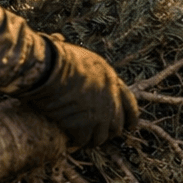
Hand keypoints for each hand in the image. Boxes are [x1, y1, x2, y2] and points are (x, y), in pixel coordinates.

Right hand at [17, 39, 139, 148]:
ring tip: (84, 141)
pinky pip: (83, 141)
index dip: (131, 116)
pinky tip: (70, 141)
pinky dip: (76, 143)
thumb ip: (78, 60)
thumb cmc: (58, 56)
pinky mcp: (83, 126)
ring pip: (102, 136)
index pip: (130, 102)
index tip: (131, 126)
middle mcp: (110, 98)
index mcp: (111, 79)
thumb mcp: (77, 53)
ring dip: (93, 139)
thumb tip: (58, 39)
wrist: (51, 68)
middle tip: (100, 135)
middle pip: (117, 124)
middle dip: (110, 131)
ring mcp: (98, 114)